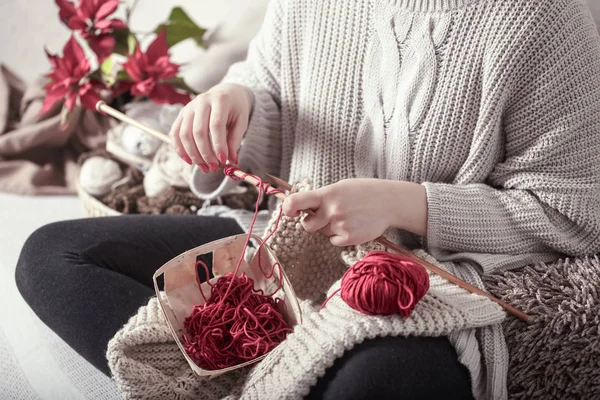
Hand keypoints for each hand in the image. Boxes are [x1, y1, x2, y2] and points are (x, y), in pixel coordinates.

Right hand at [169, 83, 252, 172]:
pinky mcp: (181, 114)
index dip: (218, 145)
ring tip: (204, 167)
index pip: (216, 125)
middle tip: (214, 168)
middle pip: (198, 131)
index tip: (223, 161)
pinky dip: (179, 149)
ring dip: (193, 154)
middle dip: (205, 153)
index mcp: (220, 100)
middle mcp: (201, 101)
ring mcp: (189, 107)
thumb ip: (235, 140)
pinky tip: (189, 161)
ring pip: (184, 134)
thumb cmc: (235, 109)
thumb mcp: (241, 122)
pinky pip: (175, 133)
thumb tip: (231, 161)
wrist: (226, 93)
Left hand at [282, 179, 427, 245]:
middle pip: (307, 225)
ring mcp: (341, 225)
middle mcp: (332, 210)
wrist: (389, 202)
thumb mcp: (341, 187)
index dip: (289, 208)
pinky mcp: (349, 238)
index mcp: (328, 194)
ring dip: (330, 228)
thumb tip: (301, 207)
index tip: (289, 211)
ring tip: (348, 217)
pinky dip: (340, 236)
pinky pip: (333, 241)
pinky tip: (353, 225)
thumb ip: (322, 197)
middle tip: (327, 215)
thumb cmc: (363, 192)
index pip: (298, 201)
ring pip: (323, 232)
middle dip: (313, 222)